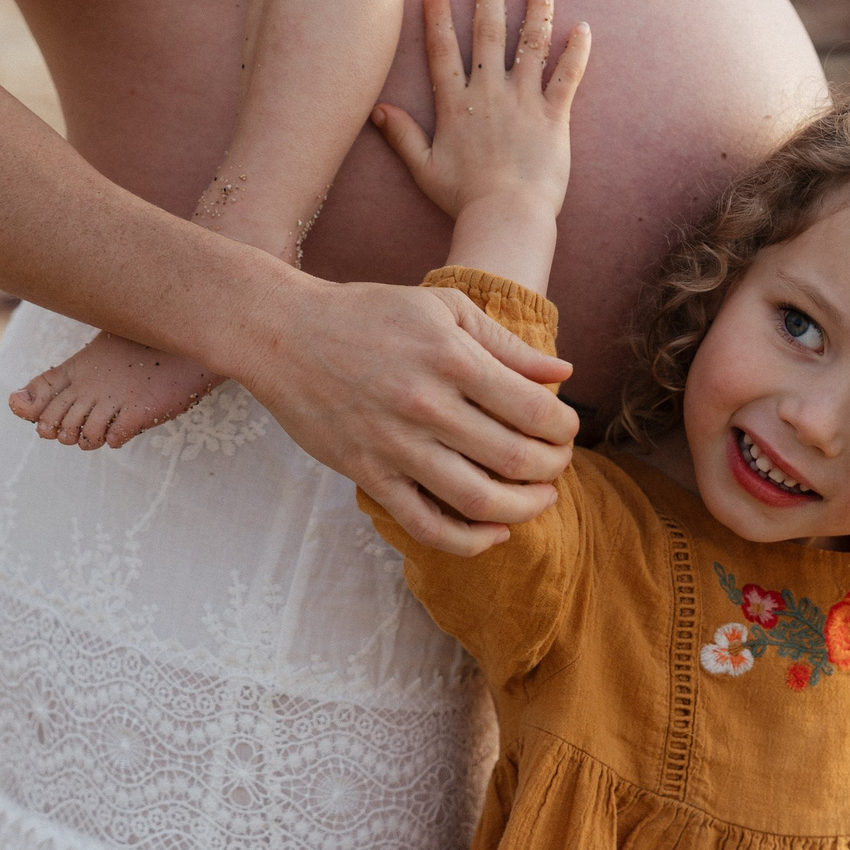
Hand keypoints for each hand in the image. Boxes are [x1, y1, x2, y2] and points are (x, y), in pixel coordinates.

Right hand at [240, 275, 579, 555]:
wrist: (282, 333)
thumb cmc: (367, 313)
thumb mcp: (442, 309)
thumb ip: (505, 343)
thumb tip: (563, 373)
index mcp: (452, 358)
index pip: (535, 410)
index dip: (565, 427)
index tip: (566, 428)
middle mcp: (427, 405)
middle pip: (516, 459)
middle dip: (553, 468)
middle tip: (557, 464)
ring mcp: (394, 445)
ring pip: (478, 500)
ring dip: (523, 509)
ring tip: (538, 499)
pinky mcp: (367, 474)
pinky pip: (425, 524)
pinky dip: (468, 540)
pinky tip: (493, 533)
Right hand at [371, 0, 585, 290]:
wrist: (507, 216)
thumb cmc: (464, 199)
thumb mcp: (424, 169)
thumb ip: (402, 137)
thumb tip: (377, 111)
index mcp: (455, 105)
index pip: (443, 52)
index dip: (438, 19)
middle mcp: (488, 93)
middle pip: (488, 34)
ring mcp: (523, 101)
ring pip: (531, 45)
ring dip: (537, 10)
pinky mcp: (554, 116)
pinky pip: (567, 76)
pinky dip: (576, 52)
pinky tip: (582, 27)